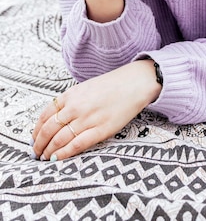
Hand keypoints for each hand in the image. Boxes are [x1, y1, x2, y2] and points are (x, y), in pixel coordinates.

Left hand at [31, 60, 160, 160]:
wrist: (133, 84)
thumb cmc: (110, 86)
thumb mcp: (85, 88)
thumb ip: (70, 102)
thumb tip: (54, 120)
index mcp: (71, 94)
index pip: (45, 115)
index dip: (36, 130)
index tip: (34, 139)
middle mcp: (76, 106)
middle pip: (49, 129)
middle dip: (39, 144)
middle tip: (36, 153)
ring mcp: (88, 118)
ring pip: (60, 139)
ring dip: (49, 151)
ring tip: (45, 158)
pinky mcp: (101, 130)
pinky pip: (77, 144)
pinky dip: (64, 153)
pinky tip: (57, 158)